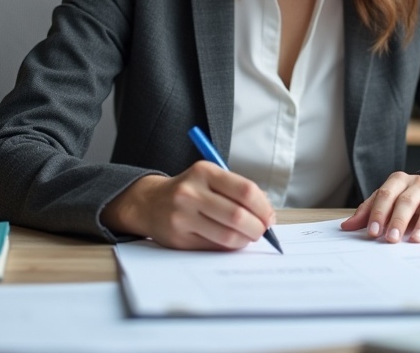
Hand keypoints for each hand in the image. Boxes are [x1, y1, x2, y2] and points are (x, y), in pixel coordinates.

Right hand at [100, 161, 274, 249]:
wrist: (149, 202)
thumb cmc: (190, 190)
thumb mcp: (210, 178)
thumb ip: (237, 191)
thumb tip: (267, 215)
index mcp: (204, 172)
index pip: (245, 190)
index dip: (263, 207)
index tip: (269, 217)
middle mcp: (191, 192)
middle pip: (238, 215)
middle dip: (257, 228)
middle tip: (261, 231)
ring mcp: (182, 216)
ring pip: (227, 235)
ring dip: (245, 240)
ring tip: (247, 237)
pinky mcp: (178, 238)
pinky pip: (214, 247)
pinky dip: (229, 247)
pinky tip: (230, 241)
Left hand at [340, 170, 419, 243]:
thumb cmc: (412, 197)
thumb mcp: (390, 199)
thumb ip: (369, 211)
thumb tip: (346, 226)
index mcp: (398, 181)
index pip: (385, 195)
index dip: (378, 213)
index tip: (373, 232)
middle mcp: (418, 184)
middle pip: (405, 201)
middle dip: (397, 221)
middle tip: (391, 239)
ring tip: (415, 240)